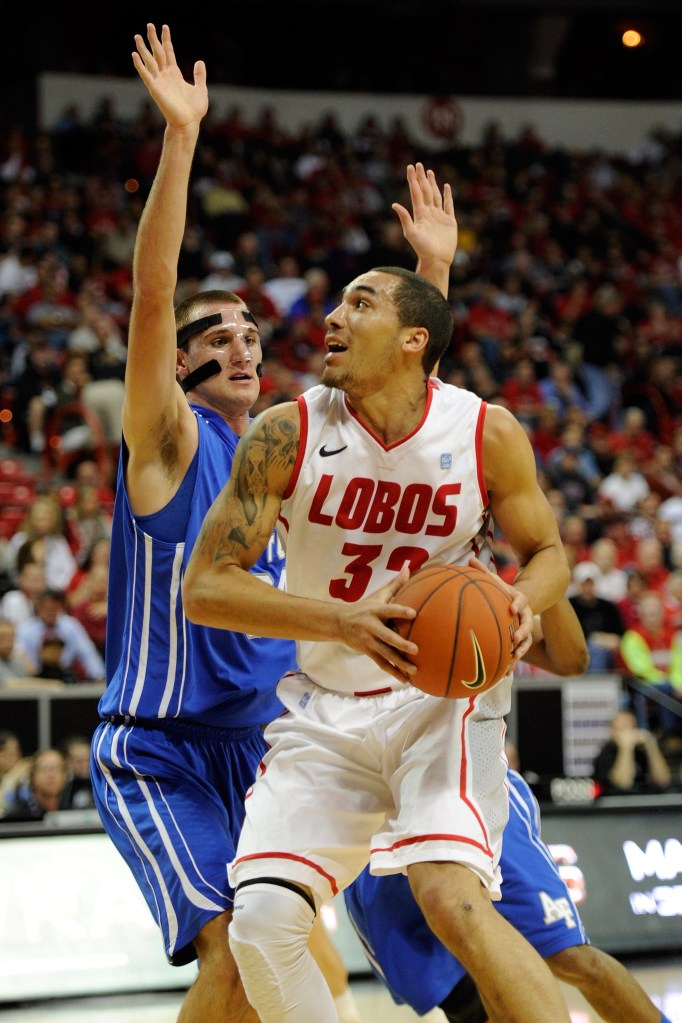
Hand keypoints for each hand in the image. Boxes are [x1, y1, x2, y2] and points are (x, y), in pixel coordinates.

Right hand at [132, 24, 207, 129]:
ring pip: (150, 61)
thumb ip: (199, 76)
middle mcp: (165, 76)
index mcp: (175, 74)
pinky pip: (146, 75)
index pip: (169, 52)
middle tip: (149, 24)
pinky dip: (140, 65)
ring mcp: (159, 82)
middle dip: (153, 39)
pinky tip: (134, 55)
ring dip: (143, 49)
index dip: (166, 40)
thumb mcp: (201, 89)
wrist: (189, 123)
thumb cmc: (194, 110)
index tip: (164, 27)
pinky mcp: (155, 90)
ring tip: (137, 36)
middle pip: (158, 53)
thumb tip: (199, 61)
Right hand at [336, 566, 417, 683]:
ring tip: (414, 670)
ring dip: (400, 663)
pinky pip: (382, 664)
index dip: (400, 611)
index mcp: (375, 611)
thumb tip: (409, 568)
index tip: (414, 613)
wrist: (339, 623)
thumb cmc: (365, 607)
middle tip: (416, 649)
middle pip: (387, 636)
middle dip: (400, 643)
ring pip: (385, 654)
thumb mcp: (377, 596)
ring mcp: (369, 641)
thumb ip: (395, 585)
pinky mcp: (368, 652)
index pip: (389, 610)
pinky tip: (406, 679)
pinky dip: (394, 672)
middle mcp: (371, 627)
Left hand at [393, 163, 456, 270]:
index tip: (411, 167)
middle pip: (425, 191)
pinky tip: (446, 187)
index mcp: (419, 214)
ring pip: (435, 195)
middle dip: (422, 178)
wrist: (436, 260)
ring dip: (432, 184)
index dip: (413, 180)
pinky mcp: (449, 221)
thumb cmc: (422, 249)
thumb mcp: (411, 233)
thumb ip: (404, 218)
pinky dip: (447, 195)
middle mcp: (428, 212)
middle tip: (419, 165)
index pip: (416, 192)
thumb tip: (394, 204)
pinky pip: (448, 205)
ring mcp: (439, 216)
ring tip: (429, 172)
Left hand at [467, 556, 532, 662]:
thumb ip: (484, 572)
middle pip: (528, 623)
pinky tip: (505, 673)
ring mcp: (524, 629)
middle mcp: (525, 615)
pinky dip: (512, 662)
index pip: (521, 600)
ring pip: (526, 641)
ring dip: (520, 649)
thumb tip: (470, 558)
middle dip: (523, 631)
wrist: (517, 604)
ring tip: (514, 657)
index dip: (518, 603)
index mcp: (518, 600)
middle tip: (516, 639)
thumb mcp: (495, 582)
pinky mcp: (520, 641)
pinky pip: (518, 652)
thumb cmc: (501, 593)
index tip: (512, 608)